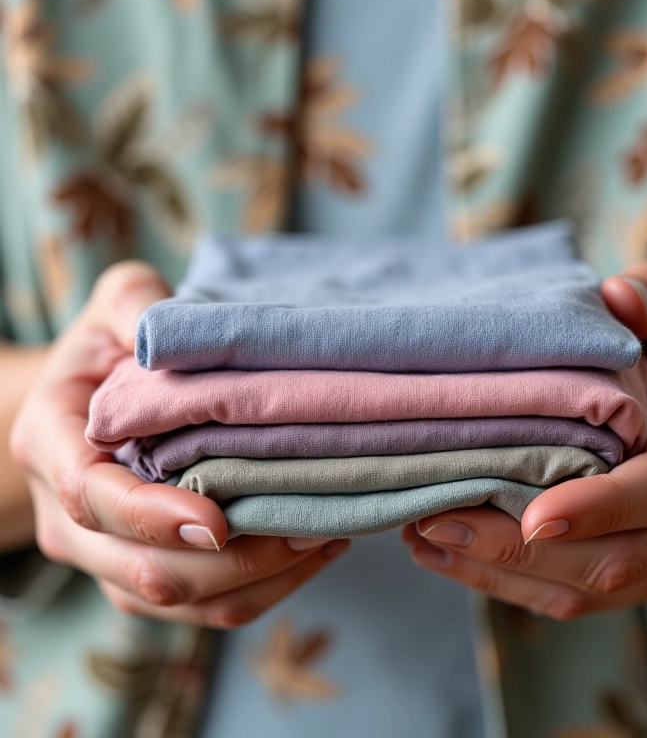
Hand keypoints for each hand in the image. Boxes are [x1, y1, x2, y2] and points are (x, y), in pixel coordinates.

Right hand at [11, 262, 348, 626]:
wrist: (84, 404)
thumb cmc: (104, 349)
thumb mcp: (115, 307)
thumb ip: (136, 306)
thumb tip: (175, 328)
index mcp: (54, 445)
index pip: (93, 498)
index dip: (153, 517)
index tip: (216, 521)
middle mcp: (69, 518)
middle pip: (142, 569)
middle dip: (230, 561)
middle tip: (307, 525)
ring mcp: (106, 556)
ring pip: (181, 602)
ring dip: (257, 581)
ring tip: (323, 537)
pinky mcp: (144, 575)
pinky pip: (203, 609)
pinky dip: (263, 589)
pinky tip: (312, 548)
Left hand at [404, 258, 646, 618]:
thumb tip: (619, 296)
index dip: (600, 509)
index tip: (533, 518)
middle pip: (617, 561)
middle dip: (524, 552)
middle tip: (440, 523)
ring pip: (584, 592)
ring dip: (499, 574)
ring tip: (423, 537)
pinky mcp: (625, 573)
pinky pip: (566, 598)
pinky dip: (502, 583)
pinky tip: (443, 553)